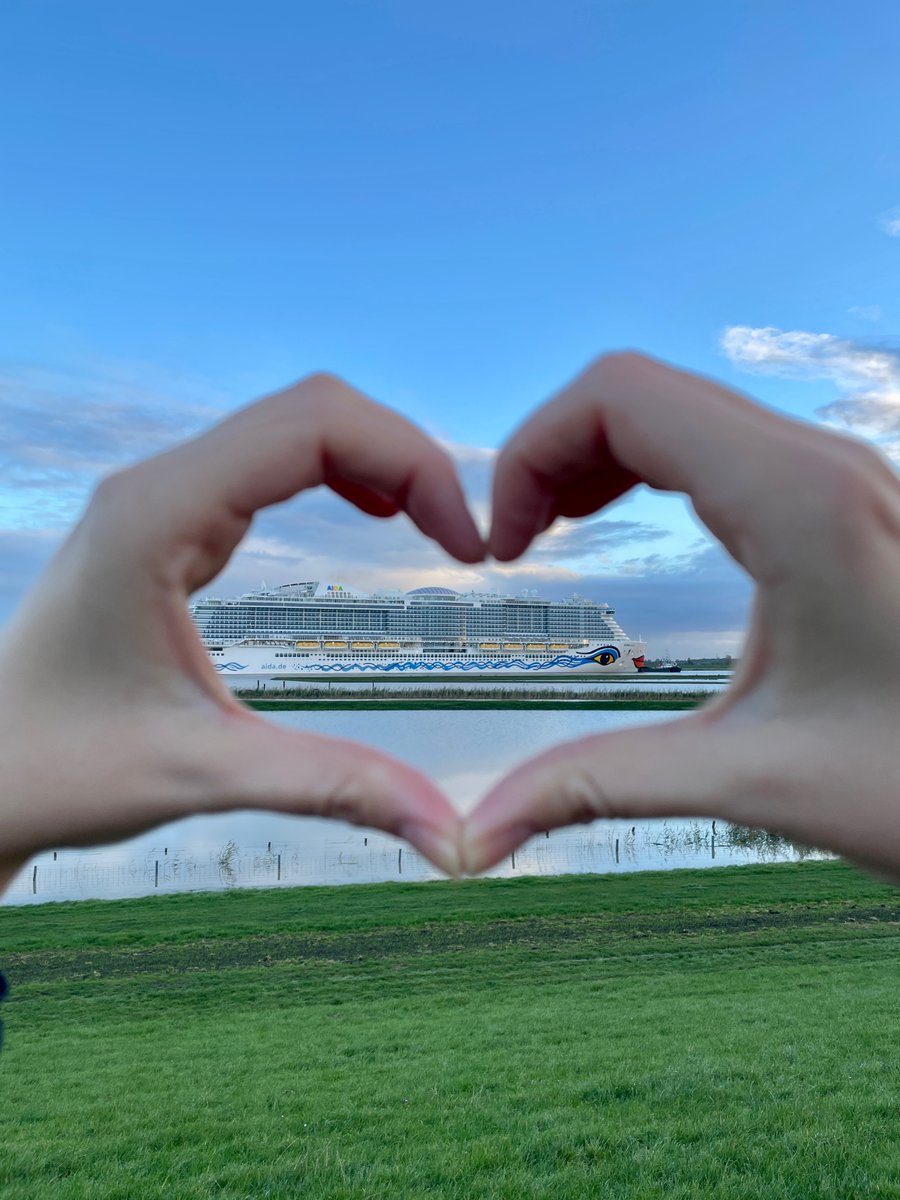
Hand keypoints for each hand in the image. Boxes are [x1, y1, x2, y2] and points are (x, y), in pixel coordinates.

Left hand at [0, 374, 483, 886]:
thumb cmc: (59, 768)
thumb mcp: (202, 774)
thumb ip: (335, 789)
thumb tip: (454, 837)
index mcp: (158, 515)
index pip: (314, 425)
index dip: (412, 463)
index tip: (465, 548)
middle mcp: (157, 484)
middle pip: (313, 409)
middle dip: (405, 455)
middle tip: (461, 539)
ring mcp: (158, 496)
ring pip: (293, 426)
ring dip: (375, 459)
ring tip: (433, 524)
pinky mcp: (165, 522)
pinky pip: (268, 461)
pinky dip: (338, 474)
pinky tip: (373, 513)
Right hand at [463, 352, 899, 880]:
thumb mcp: (753, 780)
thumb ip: (598, 787)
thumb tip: (476, 837)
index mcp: (796, 502)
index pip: (618, 395)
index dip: (530, 453)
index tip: (504, 548)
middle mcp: (821, 462)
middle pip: (639, 389)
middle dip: (552, 452)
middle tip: (518, 543)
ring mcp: (840, 474)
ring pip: (681, 405)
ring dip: (598, 454)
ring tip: (557, 530)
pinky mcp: (844, 499)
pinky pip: (722, 440)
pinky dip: (651, 466)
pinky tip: (631, 526)